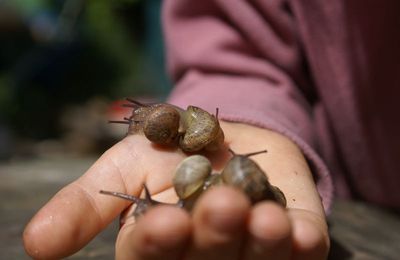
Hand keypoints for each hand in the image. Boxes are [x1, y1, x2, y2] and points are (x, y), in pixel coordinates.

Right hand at [23, 122, 328, 258]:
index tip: (162, 223)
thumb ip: (85, 204)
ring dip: (259, 242)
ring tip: (264, 216)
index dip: (156, 244)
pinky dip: (301, 245)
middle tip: (220, 204)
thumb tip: (34, 245)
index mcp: (161, 245)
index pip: (152, 256)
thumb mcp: (122, 165)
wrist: (225, 131)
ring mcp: (251, 252)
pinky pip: (301, 253)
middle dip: (213, 236)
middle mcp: (205, 257)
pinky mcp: (293, 239)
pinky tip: (301, 233)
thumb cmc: (169, 148)